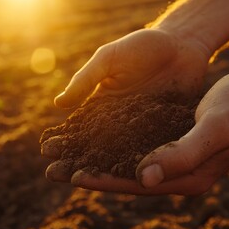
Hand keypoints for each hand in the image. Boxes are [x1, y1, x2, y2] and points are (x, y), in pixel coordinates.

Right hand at [43, 28, 211, 186]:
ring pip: (119, 157)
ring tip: (82, 183)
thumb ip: (86, 80)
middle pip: (94, 148)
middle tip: (54, 175)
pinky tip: (128, 179)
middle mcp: (119, 123)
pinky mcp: (165, 134)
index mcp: (102, 105)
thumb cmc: (143, 46)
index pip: (78, 128)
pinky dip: (139, 165)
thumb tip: (58, 104)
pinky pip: (151, 152)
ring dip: (101, 171)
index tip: (45, 151)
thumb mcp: (109, 59)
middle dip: (74, 161)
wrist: (183, 45)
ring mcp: (142, 131)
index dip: (62, 139)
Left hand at [69, 72, 228, 194]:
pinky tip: (95, 139)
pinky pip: (135, 145)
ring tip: (67, 158)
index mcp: (188, 178)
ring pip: (126, 162)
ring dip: (97, 159)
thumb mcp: (215, 130)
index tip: (75, 176)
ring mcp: (172, 158)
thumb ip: (182, 154)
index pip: (138, 184)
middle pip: (126, 177)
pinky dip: (113, 144)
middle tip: (56, 172)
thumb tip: (144, 178)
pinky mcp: (169, 140)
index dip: (106, 180)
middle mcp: (176, 173)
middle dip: (92, 174)